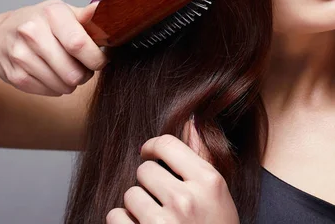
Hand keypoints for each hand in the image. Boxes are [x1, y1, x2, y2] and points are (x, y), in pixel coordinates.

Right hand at [0, 0, 107, 95]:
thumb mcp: (63, 12)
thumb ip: (87, 16)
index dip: (95, 58)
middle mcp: (32, 32)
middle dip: (86, 74)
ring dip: (72, 83)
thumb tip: (107, 10)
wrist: (0, 33)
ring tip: (69, 71)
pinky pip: (48, 91)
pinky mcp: (14, 75)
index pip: (79, 44)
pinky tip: (54, 76)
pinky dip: (57, 88)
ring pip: (62, 85)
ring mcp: (20, 55)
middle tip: (85, 68)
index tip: (100, 60)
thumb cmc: (40, 22)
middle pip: (72, 71)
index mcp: (51, 14)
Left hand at [106, 118, 239, 223]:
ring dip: (136, 204)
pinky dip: (122, 222)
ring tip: (153, 216)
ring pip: (130, 194)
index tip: (150, 153)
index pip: (166, 144)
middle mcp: (186, 200)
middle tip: (161, 197)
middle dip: (149, 182)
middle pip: (145, 169)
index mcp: (208, 182)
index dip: (153, 146)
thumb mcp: (218, 193)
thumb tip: (189, 121)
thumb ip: (201, 157)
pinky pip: (116, 217)